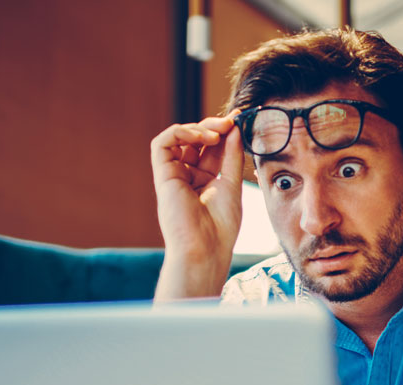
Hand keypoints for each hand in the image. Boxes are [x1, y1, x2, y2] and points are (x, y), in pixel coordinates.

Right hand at [150, 113, 243, 298]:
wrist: (205, 249)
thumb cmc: (221, 226)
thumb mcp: (232, 184)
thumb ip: (231, 155)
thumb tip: (234, 128)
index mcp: (205, 180)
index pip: (212, 147)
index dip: (224, 131)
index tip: (240, 118)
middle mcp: (188, 176)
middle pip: (196, 139)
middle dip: (214, 125)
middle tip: (230, 122)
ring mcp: (174, 175)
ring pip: (179, 137)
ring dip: (199, 128)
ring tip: (217, 133)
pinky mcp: (162, 176)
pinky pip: (162, 143)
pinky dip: (180, 132)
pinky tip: (201, 137)